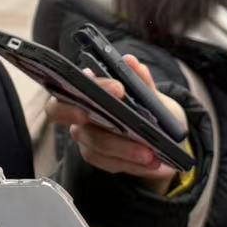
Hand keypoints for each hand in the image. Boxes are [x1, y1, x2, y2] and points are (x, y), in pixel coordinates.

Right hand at [45, 54, 187, 196]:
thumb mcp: (150, 94)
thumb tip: (131, 62)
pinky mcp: (94, 155)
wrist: (158, 136)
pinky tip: (152, 164)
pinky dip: (131, 164)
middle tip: (125, 126)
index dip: (95, 86)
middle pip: (68, 115)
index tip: (119, 88)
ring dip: (124, 150)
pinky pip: (107, 162)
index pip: (76, 83)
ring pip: (94, 143)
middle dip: (96, 121)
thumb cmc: (146, 108)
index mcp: (88, 86)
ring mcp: (84, 134)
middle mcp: (77, 108)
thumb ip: (141, 81)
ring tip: (151, 154)